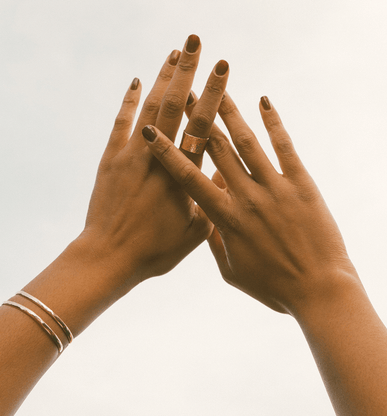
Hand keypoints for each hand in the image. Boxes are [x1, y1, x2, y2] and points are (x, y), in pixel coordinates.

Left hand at [77, 35, 228, 288]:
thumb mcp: (194, 232)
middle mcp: (157, 159)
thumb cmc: (154, 251)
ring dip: (160, 79)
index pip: (201, 126)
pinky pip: (120, 124)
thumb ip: (211, 203)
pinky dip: (128, 102)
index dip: (212, 95)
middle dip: (186, 71)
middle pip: (174, 106)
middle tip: (194, 43)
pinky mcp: (110, 161)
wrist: (109, 258)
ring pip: (149, 108)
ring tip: (172, 54)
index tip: (222, 70)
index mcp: (182, 176)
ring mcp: (131, 156)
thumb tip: (226, 178)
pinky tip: (134, 83)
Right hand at [144, 93, 359, 315]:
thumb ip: (215, 241)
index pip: (190, 178)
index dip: (168, 152)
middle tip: (186, 94)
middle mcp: (247, 197)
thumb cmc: (272, 287)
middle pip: (218, 150)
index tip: (152, 130)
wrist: (318, 291)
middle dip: (199, 120)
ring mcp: (275, 188)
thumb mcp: (232, 270)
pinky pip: (285, 147)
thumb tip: (204, 218)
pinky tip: (265, 102)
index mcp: (226, 219)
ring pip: (248, 142)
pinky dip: (274, 123)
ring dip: (231, 113)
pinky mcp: (301, 185)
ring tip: (219, 88)